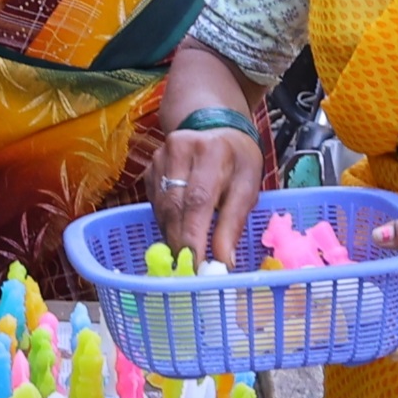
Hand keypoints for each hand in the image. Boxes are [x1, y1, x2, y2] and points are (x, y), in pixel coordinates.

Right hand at [151, 123, 269, 266]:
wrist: (217, 128)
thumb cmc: (238, 159)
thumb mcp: (248, 186)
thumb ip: (233, 222)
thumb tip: (223, 261)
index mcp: (210, 151)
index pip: (198, 199)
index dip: (194, 235)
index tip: (197, 265)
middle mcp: (179, 149)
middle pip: (174, 206)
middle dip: (182, 242)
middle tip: (190, 268)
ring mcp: (159, 157)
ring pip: (161, 208)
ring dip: (173, 235)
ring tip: (187, 254)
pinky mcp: (149, 168)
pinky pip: (155, 204)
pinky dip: (167, 223)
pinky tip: (179, 229)